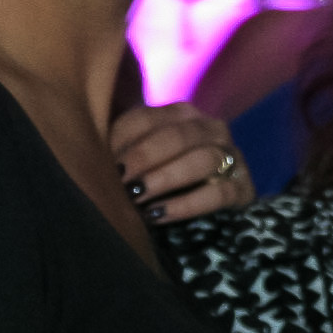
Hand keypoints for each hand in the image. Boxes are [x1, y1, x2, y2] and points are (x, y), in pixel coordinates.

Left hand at [109, 102, 252, 223]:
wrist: (203, 216)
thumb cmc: (157, 183)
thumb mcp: (136, 163)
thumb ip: (119, 150)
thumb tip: (87, 152)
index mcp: (181, 115)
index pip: (147, 118)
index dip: (121, 139)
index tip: (97, 161)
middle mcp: (211, 129)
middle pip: (178, 135)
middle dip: (144, 158)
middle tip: (118, 180)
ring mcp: (233, 157)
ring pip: (203, 160)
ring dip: (165, 178)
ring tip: (136, 198)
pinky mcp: (245, 189)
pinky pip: (219, 194)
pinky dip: (185, 205)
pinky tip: (157, 215)